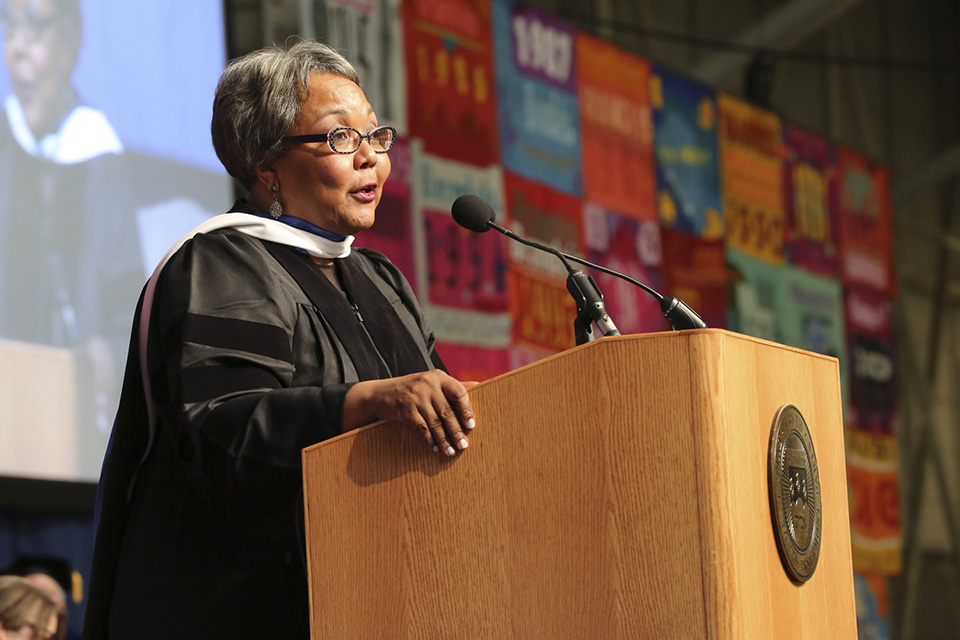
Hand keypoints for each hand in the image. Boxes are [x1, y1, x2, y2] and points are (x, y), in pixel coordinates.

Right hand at [342, 370, 476, 456]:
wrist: (379, 393)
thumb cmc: (411, 390)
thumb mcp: (431, 383)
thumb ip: (452, 386)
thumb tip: (478, 384)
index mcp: (438, 376)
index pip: (459, 392)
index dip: (466, 410)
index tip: (471, 425)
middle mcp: (428, 384)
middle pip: (447, 411)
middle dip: (456, 431)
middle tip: (464, 446)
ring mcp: (415, 396)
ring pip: (434, 422)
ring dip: (444, 440)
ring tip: (451, 452)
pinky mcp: (404, 409)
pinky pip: (421, 428)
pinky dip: (428, 440)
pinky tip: (434, 448)